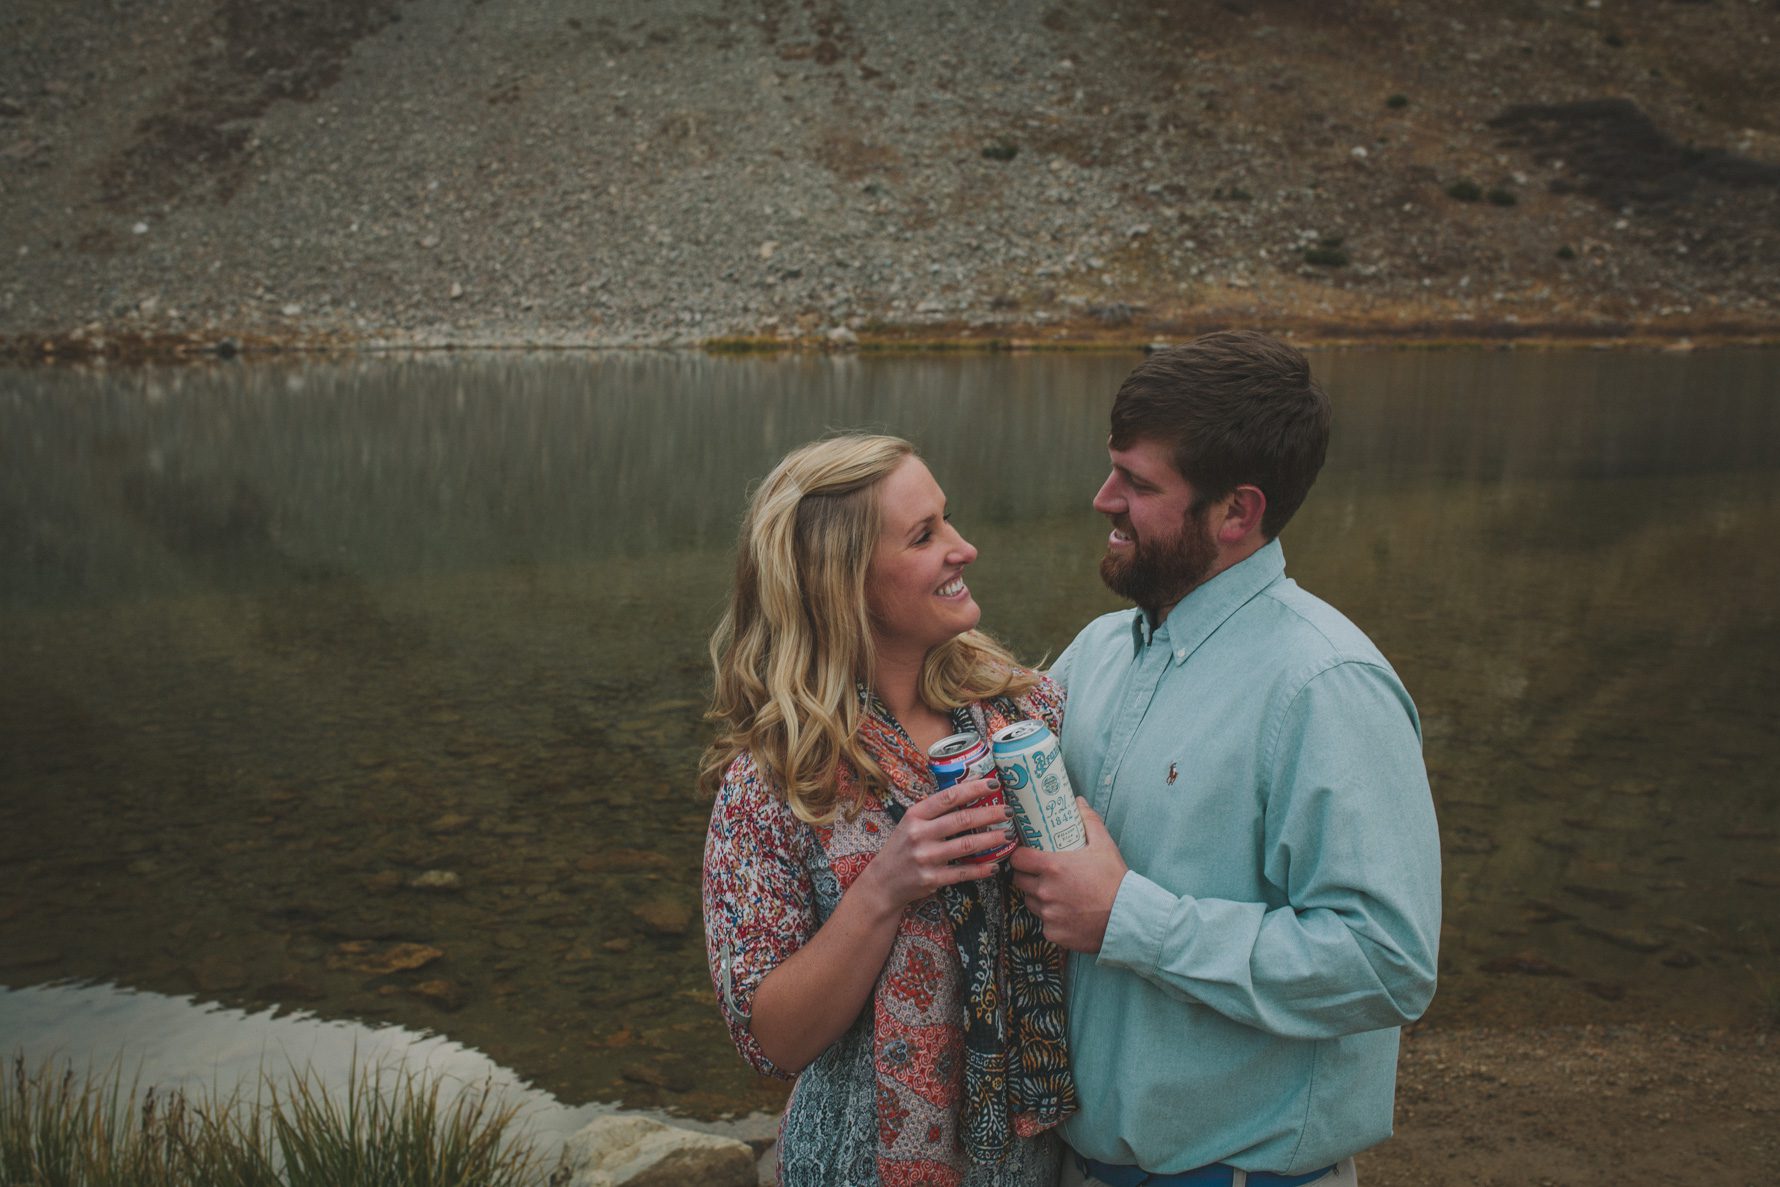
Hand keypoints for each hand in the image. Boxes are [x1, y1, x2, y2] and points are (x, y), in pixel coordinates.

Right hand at [856, 777, 1013, 913]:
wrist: (883, 882)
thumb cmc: (902, 848)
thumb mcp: (910, 823)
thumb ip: (934, 812)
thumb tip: (969, 795)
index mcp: (915, 815)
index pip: (948, 797)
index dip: (973, 788)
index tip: (993, 784)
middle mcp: (919, 834)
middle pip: (962, 820)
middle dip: (990, 813)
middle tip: (1009, 811)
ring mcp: (926, 857)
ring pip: (966, 846)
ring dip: (990, 839)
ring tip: (1007, 835)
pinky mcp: (932, 879)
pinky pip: (963, 873)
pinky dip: (981, 869)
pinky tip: (994, 865)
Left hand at [1009, 798, 1126, 952]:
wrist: (1128, 918)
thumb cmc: (1115, 881)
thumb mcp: (1104, 846)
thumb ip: (1088, 821)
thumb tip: (1078, 802)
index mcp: (1052, 867)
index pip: (1017, 858)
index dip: (1020, 856)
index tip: (1026, 855)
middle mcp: (1045, 891)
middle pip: (1019, 881)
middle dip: (1026, 876)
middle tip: (1040, 873)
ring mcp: (1048, 914)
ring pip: (1030, 902)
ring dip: (1037, 897)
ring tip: (1055, 893)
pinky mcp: (1053, 933)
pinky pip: (1044, 923)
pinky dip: (1051, 919)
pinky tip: (1066, 913)